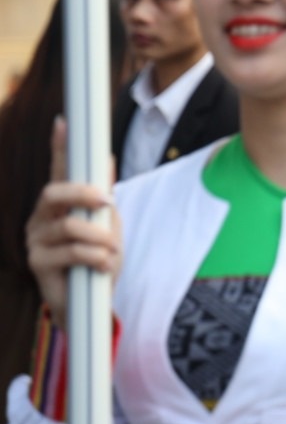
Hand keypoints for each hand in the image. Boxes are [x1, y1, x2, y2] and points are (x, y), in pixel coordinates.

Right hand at [25, 117, 122, 329]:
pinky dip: (96, 257)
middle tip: (108, 201)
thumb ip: (103, 196)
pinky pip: (71, 252)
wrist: (92, 302)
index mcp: (60, 204)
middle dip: (83, 192)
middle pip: (54, 192)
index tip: (63, 121)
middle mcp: (41, 217)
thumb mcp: (108, 223)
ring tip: (111, 250)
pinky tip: (104, 265)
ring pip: (69, 226)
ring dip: (99, 237)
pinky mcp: (37, 262)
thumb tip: (106, 159)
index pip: (58, 170)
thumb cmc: (99, 258)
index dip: (59, 146)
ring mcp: (35, 239)